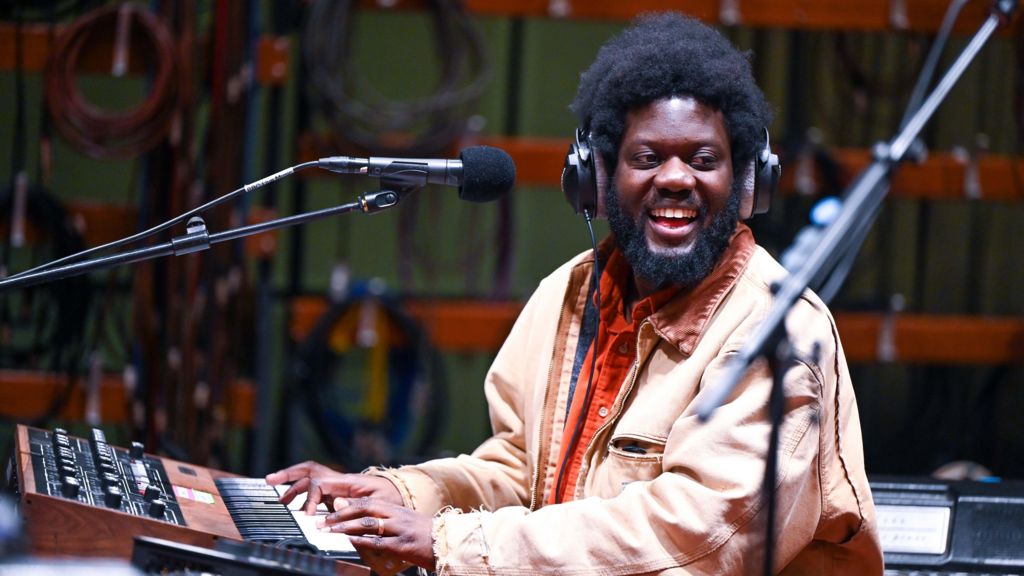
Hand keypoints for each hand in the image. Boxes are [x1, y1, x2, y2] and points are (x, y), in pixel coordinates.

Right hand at [265, 461, 402, 514]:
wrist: (400, 494)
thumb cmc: (391, 498)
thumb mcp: (378, 502)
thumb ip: (357, 503)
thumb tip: (336, 504)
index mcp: (348, 481)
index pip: (320, 484)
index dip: (310, 498)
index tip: (305, 515)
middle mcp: (340, 479)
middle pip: (310, 470)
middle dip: (289, 473)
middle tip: (270, 480)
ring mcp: (337, 484)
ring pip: (310, 476)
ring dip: (291, 481)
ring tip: (275, 490)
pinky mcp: (336, 492)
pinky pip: (315, 486)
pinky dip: (301, 489)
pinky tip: (291, 497)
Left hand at [319, 496, 435, 570]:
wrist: (448, 542)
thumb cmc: (424, 534)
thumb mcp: (404, 520)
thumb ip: (382, 517)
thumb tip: (358, 517)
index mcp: (395, 508)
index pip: (366, 502)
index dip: (345, 506)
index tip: (328, 512)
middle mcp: (396, 515)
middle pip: (364, 509)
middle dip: (340, 515)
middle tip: (322, 522)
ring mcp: (400, 530)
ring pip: (369, 524)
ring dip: (347, 527)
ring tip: (331, 531)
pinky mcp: (403, 545)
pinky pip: (380, 542)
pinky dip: (364, 541)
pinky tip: (351, 542)